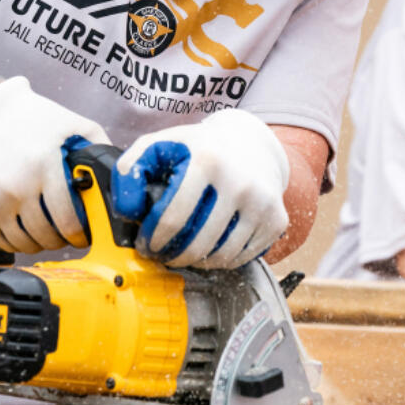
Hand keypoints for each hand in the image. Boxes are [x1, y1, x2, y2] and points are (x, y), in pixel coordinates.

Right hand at [0, 76, 109, 253]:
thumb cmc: (31, 119)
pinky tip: (22, 225)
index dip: (80, 233)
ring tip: (44, 229)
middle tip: (64, 231)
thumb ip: (99, 147)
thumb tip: (119, 175)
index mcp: (43, 164)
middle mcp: (15, 186)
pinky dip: (14, 240)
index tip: (83, 233)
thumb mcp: (72, 123)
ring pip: (24, 245)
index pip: (69, 221)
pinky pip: (0, 243)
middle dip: (61, 239)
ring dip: (38, 242)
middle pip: (47, 237)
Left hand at [114, 109, 288, 268]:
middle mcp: (240, 182)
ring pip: (221, 256)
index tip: (147, 244)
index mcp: (207, 161)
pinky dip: (222, 260)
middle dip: (172, 255)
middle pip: (197, 242)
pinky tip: (209, 248)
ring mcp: (263, 203)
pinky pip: (243, 258)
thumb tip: (127, 211)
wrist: (251, 144)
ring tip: (184, 252)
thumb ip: (131, 170)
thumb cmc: (198, 148)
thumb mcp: (160, 144)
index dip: (154, 239)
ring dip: (196, 261)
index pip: (173, 218)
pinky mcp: (277, 220)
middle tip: (163, 254)